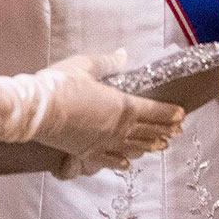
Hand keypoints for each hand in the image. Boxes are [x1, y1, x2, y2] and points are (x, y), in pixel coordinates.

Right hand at [34, 52, 183, 167]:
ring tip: (162, 146)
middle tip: (177, 131)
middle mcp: (119, 128)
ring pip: (134, 146)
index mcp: (122, 105)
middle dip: (165, 130)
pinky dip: (122, 162)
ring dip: (150, 146)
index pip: (154, 110)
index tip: (181, 114)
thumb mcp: (83, 66)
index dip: (169, 112)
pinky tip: (128, 163)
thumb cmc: (59, 85)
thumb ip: (107, 62)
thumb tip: (123, 55)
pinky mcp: (88, 153)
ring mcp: (105, 143)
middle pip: (148, 130)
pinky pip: (110, 160)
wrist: (37, 111)